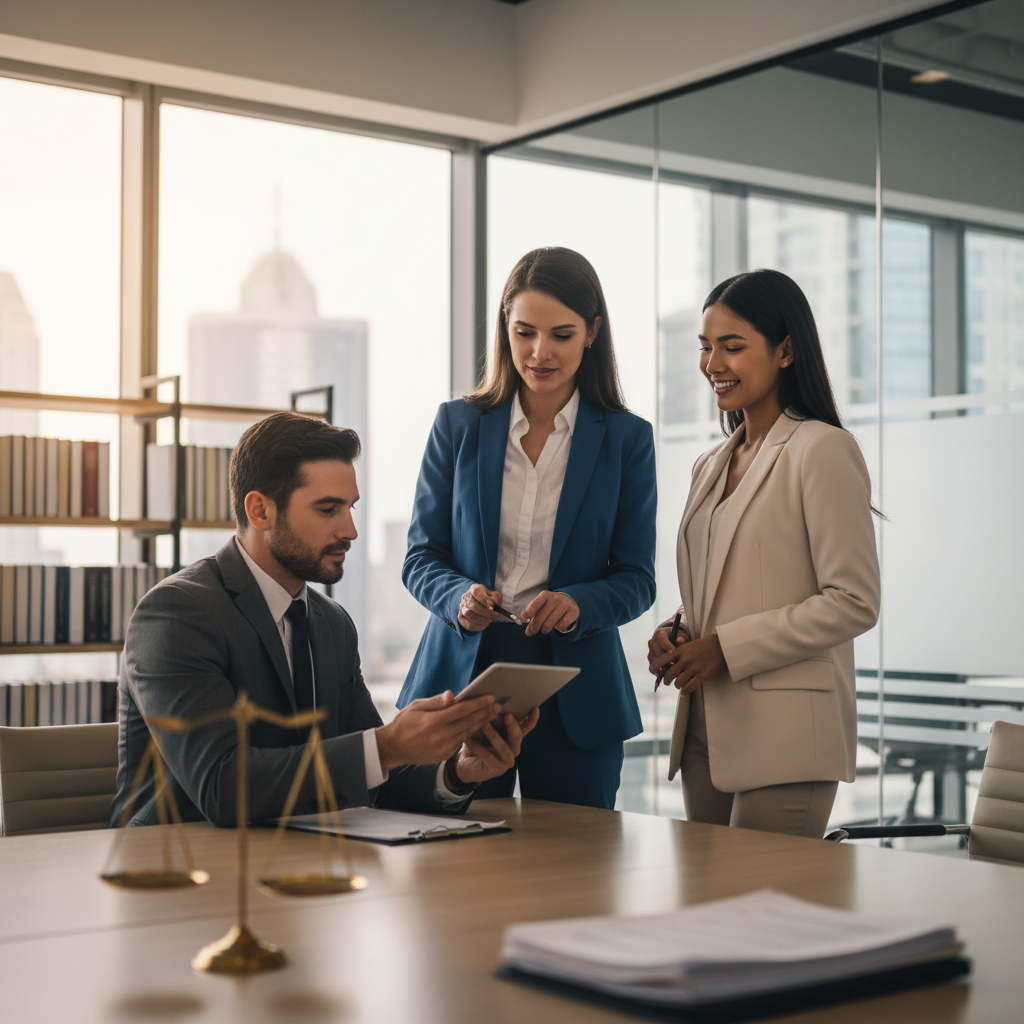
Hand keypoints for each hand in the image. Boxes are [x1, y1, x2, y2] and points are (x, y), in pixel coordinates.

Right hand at [375, 691, 501, 771]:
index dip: (477, 703)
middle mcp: (440, 736)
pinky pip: (461, 741)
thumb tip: (452, 695)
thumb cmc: (404, 723)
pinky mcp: (444, 755)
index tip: (490, 696)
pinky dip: (472, 732)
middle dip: (485, 712)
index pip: (461, 710)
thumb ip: (436, 702)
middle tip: (498, 704)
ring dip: (482, 722)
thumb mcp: (416, 707)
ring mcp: (443, 748)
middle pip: (468, 722)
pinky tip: (480, 725)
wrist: (394, 748)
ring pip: (467, 732)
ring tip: (493, 713)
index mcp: (433, 722)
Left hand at [451, 707, 540, 785]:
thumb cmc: (475, 740)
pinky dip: (478, 748)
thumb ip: (489, 715)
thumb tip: (488, 697)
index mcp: (513, 736)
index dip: (532, 719)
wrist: (464, 764)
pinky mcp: (497, 770)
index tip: (535, 708)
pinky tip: (469, 739)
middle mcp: (514, 748)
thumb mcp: (483, 725)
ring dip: (494, 735)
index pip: (526, 727)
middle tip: (507, 714)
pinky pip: (488, 757)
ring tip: (484, 724)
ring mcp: (507, 760)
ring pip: (504, 747)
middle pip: (517, 736)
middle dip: (513, 725)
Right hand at [458, 583, 502, 631]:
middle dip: (486, 613)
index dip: (485, 600)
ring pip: (469, 614)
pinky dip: (478, 626)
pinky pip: (468, 624)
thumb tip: (493, 605)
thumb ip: (496, 598)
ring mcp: (462, 607)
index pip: (476, 592)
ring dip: (482, 620)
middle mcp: (466, 597)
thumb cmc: (489, 600)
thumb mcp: (495, 596)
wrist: (480, 605)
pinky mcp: (461, 617)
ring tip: (489, 620)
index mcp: (474, 589)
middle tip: (494, 616)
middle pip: (473, 605)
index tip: (492, 607)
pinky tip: (485, 625)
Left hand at [521, 590, 578, 635]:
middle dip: (534, 627)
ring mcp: (564, 605)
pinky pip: (561, 626)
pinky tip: (557, 626)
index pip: (536, 603)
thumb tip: (528, 632)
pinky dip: (557, 629)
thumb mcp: (541, 606)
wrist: (569, 600)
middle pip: (541, 617)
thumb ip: (533, 617)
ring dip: (544, 630)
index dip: (529, 611)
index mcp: (545, 595)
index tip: (524, 616)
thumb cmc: (550, 605)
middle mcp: (555, 599)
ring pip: (550, 623)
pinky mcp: (573, 612)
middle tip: (533, 631)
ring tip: (544, 630)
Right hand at [647, 624, 689, 676]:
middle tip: (673, 664)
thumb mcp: (682, 636)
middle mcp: (653, 642)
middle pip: (655, 651)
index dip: (666, 645)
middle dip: (663, 658)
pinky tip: (666, 676)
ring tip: (670, 671)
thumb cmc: (678, 638)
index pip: (660, 639)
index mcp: (660, 634)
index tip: (674, 651)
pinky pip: (652, 667)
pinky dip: (659, 672)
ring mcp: (650, 652)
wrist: (672, 641)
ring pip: (652, 660)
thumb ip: (682, 638)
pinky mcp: (651, 661)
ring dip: (661, 666)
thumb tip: (680, 640)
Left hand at [648, 633, 725, 694]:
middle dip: (666, 680)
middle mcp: (685, 659)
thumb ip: (678, 652)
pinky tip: (684, 691)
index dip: (655, 667)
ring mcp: (694, 668)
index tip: (653, 671)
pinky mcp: (702, 675)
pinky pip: (689, 687)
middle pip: (669, 674)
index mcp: (681, 650)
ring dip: (676, 685)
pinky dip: (685, 691)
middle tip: (667, 681)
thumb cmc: (705, 645)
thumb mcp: (689, 645)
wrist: (722, 646)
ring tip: (678, 685)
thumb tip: (666, 662)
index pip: (662, 659)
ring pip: (678, 682)